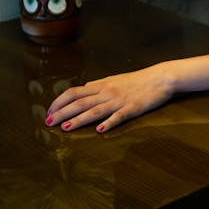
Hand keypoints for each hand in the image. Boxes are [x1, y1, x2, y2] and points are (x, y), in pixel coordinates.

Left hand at [45, 64, 174, 132]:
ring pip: (95, 110)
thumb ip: (99, 84)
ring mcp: (119, 100)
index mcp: (102, 84)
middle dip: (62, 112)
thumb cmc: (137, 79)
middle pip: (80, 102)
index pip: (75, 91)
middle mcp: (107, 92)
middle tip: (48, 122)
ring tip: (65, 128)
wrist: (160, 78)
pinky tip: (100, 131)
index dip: (60, 101)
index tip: (49, 111)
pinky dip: (109, 123)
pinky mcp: (132, 108)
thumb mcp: (115, 79)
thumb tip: (84, 86)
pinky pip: (119, 116)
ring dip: (79, 119)